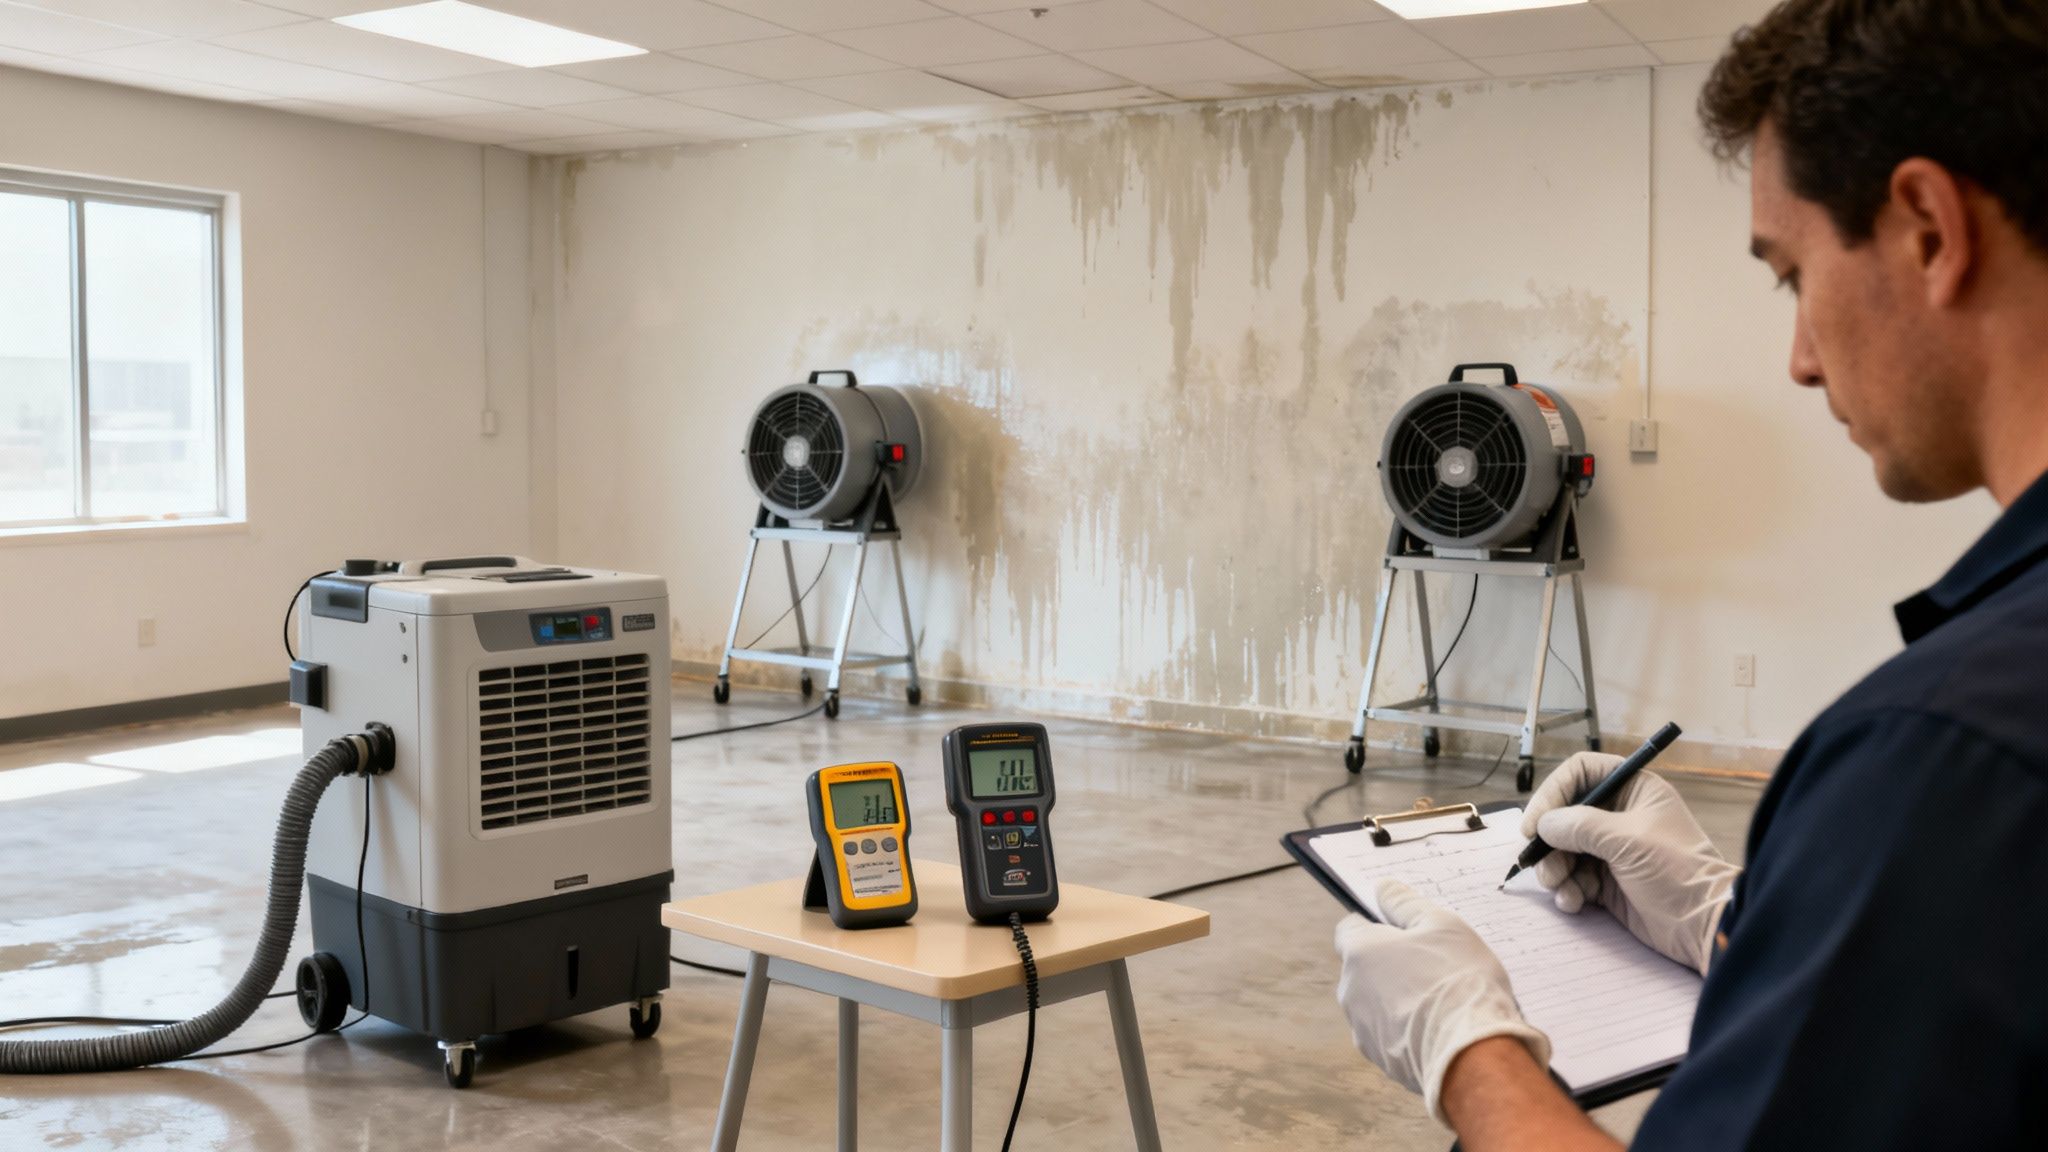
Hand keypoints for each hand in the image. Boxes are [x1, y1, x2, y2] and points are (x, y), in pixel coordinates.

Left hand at [1334, 880, 1550, 1122]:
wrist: (1472, 1054)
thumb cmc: (1458, 980)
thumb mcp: (1441, 925)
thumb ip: (1405, 903)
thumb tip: (1382, 889)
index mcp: (1359, 952)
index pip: (1351, 927)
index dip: (1376, 924)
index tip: (1403, 929)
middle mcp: (1350, 990)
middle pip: (1365, 967)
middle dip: (1391, 964)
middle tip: (1433, 965)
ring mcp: (1363, 1029)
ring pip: (1377, 1003)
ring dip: (1399, 998)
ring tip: (1441, 1000)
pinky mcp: (1381, 1059)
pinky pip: (1390, 1034)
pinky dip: (1407, 1029)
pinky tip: (1438, 1028)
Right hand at [1521, 752, 1740, 973]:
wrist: (1703, 924)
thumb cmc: (1676, 870)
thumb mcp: (1627, 840)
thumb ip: (1580, 826)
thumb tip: (1543, 825)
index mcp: (1632, 789)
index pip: (1580, 773)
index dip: (1553, 793)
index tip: (1535, 824)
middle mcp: (1618, 815)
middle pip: (1565, 814)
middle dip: (1549, 840)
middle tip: (1539, 862)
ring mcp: (1611, 850)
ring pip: (1563, 849)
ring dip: (1554, 869)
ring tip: (1560, 887)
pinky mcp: (1607, 882)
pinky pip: (1572, 878)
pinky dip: (1567, 890)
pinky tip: (1574, 902)